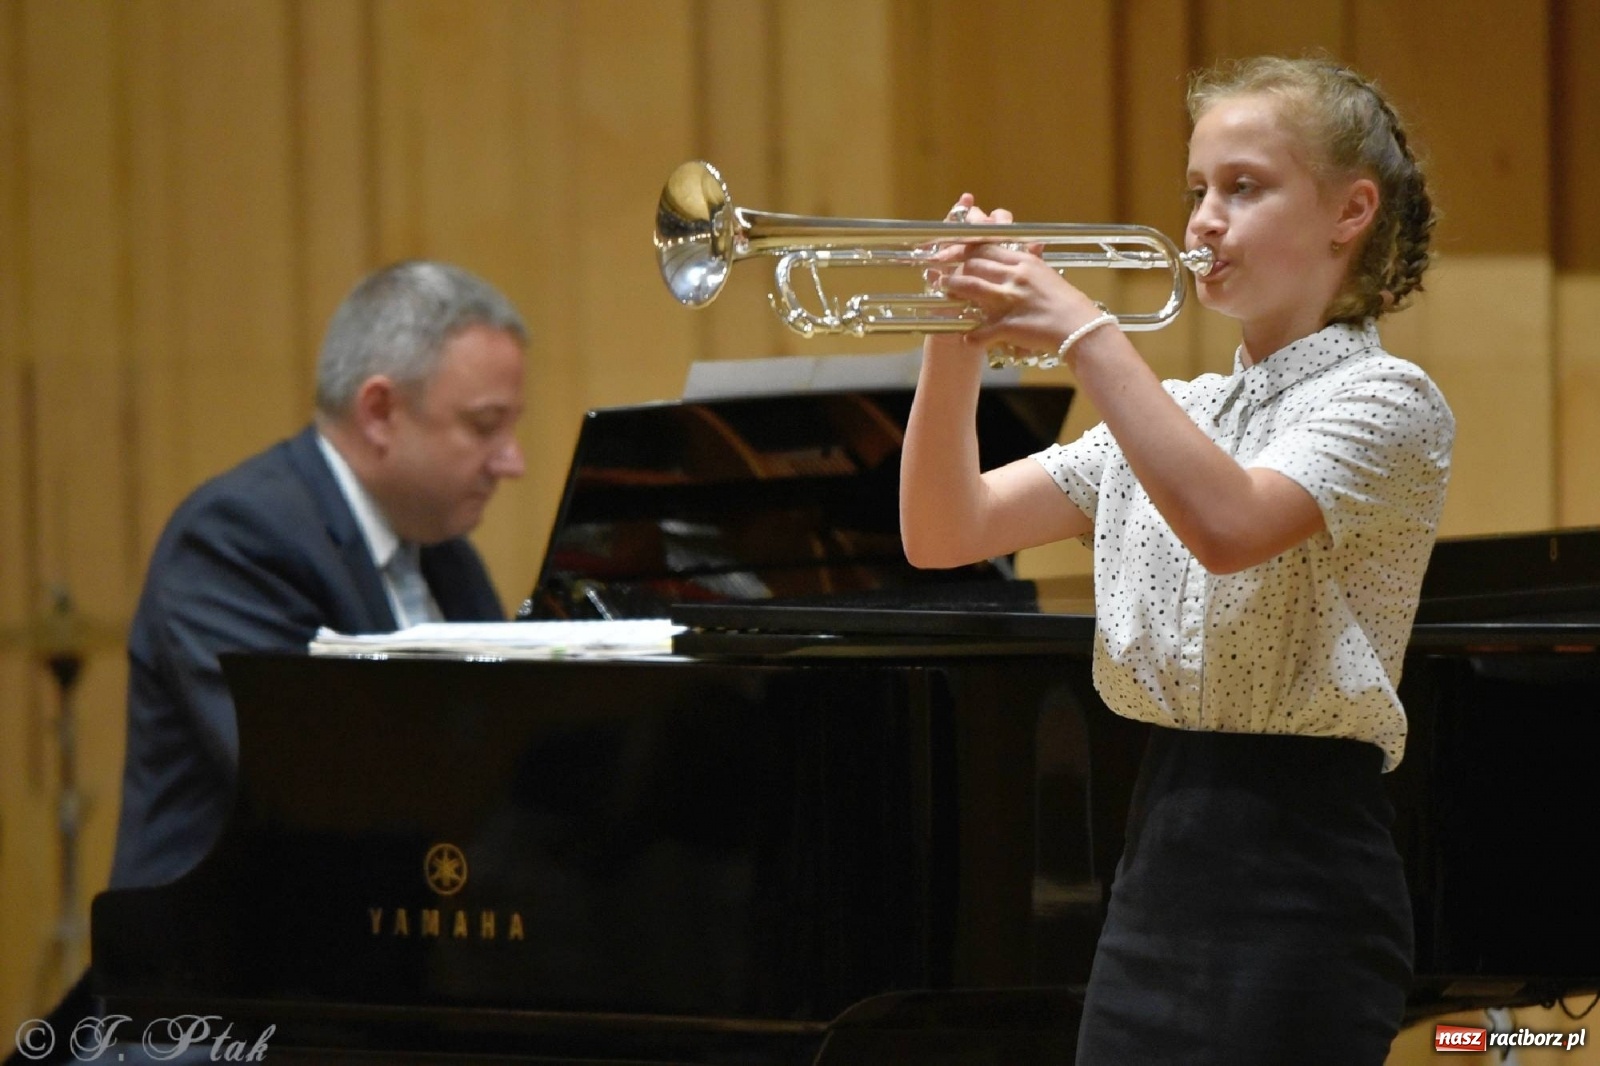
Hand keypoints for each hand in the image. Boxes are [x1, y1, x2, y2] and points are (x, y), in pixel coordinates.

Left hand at [930, 198, 1102, 359]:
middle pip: (975, 265)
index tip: (953, 251)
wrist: (1080, 328)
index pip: (987, 247)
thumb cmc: (1066, 303)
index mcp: (1024, 262)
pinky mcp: (1010, 325)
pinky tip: (967, 339)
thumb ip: (1026, 265)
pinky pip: (983, 330)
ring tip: (944, 293)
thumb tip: (1012, 259)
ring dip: (953, 291)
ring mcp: (1011, 300)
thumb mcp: (1045, 275)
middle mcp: (1015, 277)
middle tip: (944, 274)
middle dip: (956, 269)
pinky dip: (972, 336)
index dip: (965, 248)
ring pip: (971, 289)